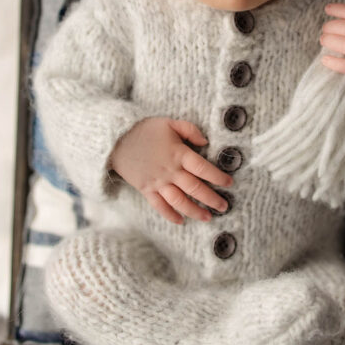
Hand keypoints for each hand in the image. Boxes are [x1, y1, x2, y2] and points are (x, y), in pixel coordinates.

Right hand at [109, 118, 232, 225]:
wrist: (116, 139)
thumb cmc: (144, 129)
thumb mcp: (169, 123)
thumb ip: (190, 130)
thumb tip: (205, 142)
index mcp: (179, 154)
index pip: (203, 169)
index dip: (218, 177)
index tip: (229, 183)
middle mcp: (170, 171)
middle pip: (195, 189)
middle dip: (212, 199)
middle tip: (224, 206)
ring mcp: (158, 182)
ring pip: (180, 201)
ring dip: (195, 211)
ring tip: (207, 218)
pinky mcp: (146, 189)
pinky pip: (160, 206)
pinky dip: (170, 215)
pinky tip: (181, 221)